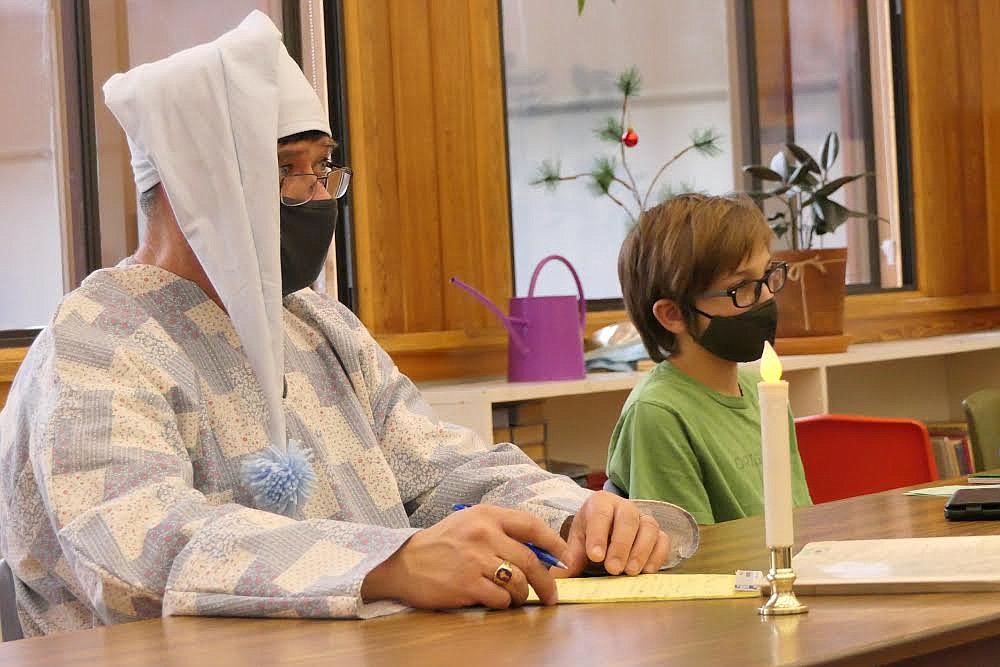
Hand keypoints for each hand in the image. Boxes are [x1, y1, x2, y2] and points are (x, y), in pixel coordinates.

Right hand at [361, 504, 567, 608]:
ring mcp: (476, 559)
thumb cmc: (440, 543)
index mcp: (487, 515)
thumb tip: (539, 552)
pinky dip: (504, 603)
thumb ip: (501, 531)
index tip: (564, 557)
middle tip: (552, 593)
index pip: (531, 525)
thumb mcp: (470, 523)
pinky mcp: (467, 584)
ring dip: (524, 594)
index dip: (554, 542)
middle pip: (530, 559)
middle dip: (547, 580)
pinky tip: (497, 601)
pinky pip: (501, 598)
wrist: (403, 562)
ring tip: (519, 598)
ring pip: (518, 581)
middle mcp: (483, 534)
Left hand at [558, 491, 671, 576]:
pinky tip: (646, 571)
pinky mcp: (658, 533)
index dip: (598, 535)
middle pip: (628, 519)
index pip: (600, 514)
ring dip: (640, 551)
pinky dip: (657, 556)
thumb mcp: (577, 542)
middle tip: (613, 569)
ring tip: (630, 572)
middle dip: (621, 545)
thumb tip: (560, 574)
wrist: (607, 531)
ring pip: (649, 528)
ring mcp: (644, 519)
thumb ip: (571, 556)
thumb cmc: (591, 535)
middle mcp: (625, 506)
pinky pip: (664, 540)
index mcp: (601, 503)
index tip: (595, 557)